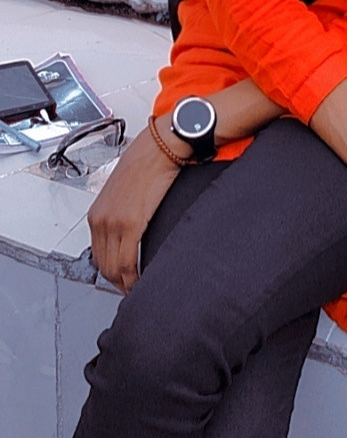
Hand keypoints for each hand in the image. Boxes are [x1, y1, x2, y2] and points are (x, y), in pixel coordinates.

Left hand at [88, 122, 181, 293]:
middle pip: (103, 265)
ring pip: (113, 268)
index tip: (120, 279)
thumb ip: (119, 214)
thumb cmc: (146, 164)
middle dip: (116, 282)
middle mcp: (101, 219)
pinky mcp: (131, 223)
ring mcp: (114, 223)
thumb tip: (127, 234)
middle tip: (129, 290)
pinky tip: (140, 281)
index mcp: (96, 213)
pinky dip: (132, 278)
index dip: (109, 272)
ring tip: (136, 288)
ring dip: (124, 283)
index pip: (97, 254)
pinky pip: (127, 262)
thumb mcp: (123, 192)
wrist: (160, 147)